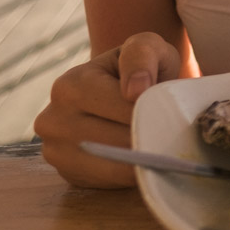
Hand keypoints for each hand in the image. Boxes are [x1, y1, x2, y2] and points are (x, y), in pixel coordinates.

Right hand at [35, 31, 183, 187]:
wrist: (122, 88)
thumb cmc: (138, 66)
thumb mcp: (146, 46)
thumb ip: (142, 56)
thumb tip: (134, 91)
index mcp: (70, 85)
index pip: (122, 110)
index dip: (154, 115)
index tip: (175, 118)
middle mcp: (53, 119)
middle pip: (116, 141)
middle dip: (150, 140)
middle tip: (176, 140)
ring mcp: (55, 151)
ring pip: (112, 167)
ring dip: (143, 162)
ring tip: (165, 152)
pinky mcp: (67, 174)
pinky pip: (105, 183)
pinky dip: (129, 176)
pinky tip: (144, 162)